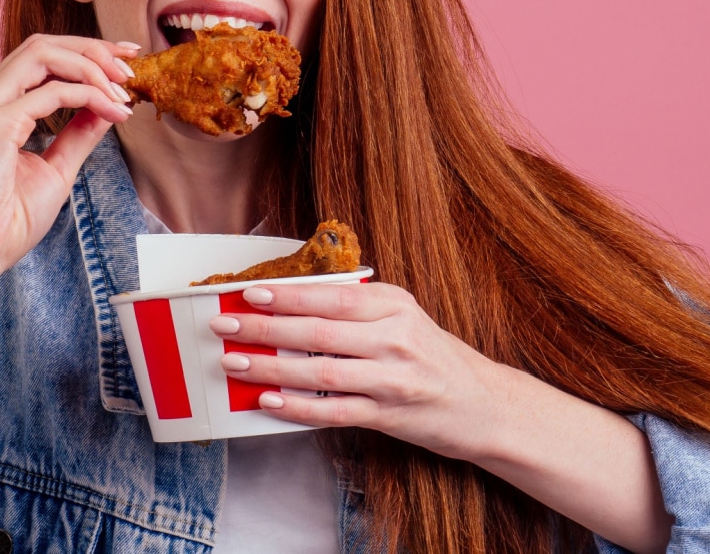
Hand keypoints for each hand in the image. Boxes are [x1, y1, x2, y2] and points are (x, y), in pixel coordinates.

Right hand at [0, 34, 136, 302]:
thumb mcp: (55, 169)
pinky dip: (89, 94)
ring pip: (43, 54)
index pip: (38, 59)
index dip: (84, 53)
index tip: (124, 62)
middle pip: (41, 45)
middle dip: (92, 47)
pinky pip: (52, 92)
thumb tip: (106, 109)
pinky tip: (112, 111)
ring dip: (91, 64)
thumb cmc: (5, 221)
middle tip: (132, 62)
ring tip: (123, 87)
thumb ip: (77, 135)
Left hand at [208, 282, 508, 462]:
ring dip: (270, 367)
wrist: (485, 404)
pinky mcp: (389, 416)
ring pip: (319, 372)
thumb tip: (290, 302)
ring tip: (234, 362)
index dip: (286, 294)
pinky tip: (267, 400)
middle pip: (317, 332)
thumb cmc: (433, 357)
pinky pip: (333, 412)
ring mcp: (392, 380)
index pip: (331, 296)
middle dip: (264, 328)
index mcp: (395, 305)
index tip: (248, 293)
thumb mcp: (403, 317)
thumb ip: (358, 308)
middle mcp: (395, 338)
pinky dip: (296, 407)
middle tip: (225, 325)